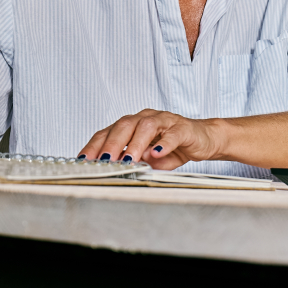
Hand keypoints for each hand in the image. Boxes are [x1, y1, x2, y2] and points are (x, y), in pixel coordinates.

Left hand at [78, 109, 226, 169]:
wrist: (203, 139)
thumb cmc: (173, 147)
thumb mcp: (148, 159)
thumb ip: (134, 161)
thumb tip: (117, 169)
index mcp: (133, 125)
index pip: (109, 132)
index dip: (94, 145)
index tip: (83, 160)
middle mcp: (146, 118)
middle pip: (124, 125)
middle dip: (111, 143)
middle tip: (103, 160)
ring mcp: (164, 121)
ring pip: (146, 126)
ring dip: (135, 144)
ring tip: (128, 160)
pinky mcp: (183, 128)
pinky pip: (172, 134)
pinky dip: (163, 144)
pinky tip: (156, 154)